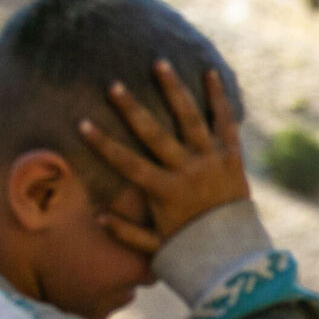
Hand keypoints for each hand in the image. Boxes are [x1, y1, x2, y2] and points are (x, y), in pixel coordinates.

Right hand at [78, 60, 250, 252]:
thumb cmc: (192, 251)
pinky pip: (225, 122)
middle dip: (132, 109)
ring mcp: (212, 161)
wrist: (237, 254)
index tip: (82, 124)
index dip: (103, 144)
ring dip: (174, 90)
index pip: (128, 163)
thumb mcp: (156, 247)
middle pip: (155, 135)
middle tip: (113, 85)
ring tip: (159, 63)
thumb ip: (126, 233)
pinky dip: (219, 98)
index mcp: (165, 192)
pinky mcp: (233, 157)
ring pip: (190, 119)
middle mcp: (188, 171)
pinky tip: (209, 72)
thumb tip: (97, 215)